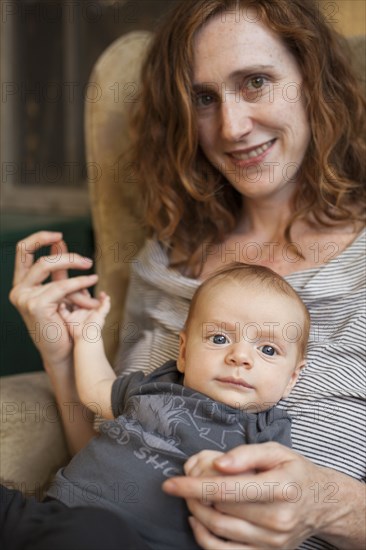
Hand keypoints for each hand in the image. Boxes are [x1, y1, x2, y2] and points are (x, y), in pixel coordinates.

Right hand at [9, 231, 99, 368]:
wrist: (63, 351)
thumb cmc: (63, 323)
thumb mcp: (60, 291)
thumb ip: (59, 269)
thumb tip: (60, 241)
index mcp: (21, 284)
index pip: (22, 250)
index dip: (39, 238)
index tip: (59, 236)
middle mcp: (18, 290)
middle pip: (39, 259)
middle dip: (65, 256)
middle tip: (86, 260)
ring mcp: (24, 298)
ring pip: (51, 270)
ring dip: (76, 271)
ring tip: (91, 271)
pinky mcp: (35, 305)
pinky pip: (61, 286)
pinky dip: (79, 282)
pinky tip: (91, 279)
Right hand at [59, 291, 110, 341]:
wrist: (87, 336)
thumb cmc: (95, 326)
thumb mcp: (102, 314)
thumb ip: (105, 305)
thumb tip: (108, 296)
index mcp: (89, 309)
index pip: (86, 297)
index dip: (84, 290)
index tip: (83, 283)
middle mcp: (81, 311)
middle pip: (77, 298)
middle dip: (75, 292)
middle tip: (74, 286)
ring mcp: (74, 314)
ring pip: (69, 302)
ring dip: (67, 297)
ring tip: (67, 291)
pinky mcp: (68, 319)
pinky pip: (62, 311)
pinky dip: (61, 307)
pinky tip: (62, 304)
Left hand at [164, 442, 343, 548]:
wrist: (322, 504)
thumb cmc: (295, 471)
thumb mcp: (276, 451)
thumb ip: (246, 454)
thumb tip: (218, 464)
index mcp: (281, 487)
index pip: (229, 489)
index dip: (194, 486)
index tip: (170, 483)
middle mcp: (279, 519)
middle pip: (221, 510)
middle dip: (193, 496)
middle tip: (184, 482)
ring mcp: (273, 541)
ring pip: (220, 532)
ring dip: (196, 513)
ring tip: (190, 497)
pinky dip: (205, 538)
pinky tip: (197, 520)